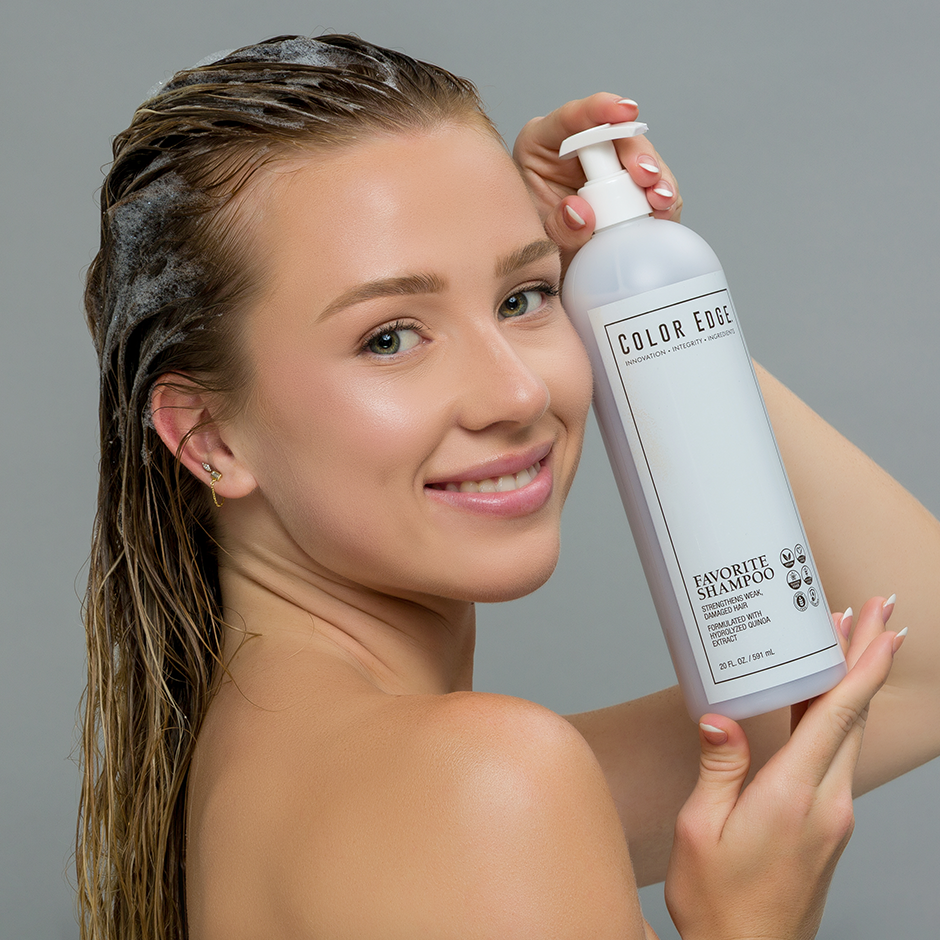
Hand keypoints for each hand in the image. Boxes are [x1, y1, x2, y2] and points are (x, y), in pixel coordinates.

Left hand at [512, 93, 681, 273]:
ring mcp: (609, 166)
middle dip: (637, 154)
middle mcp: (579, 149)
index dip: (599, 110)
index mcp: (542, 146)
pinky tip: (663, 211)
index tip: (626, 112)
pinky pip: (655, 185)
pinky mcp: (631, 186)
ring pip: (642, 159)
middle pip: (617, 137)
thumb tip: (581, 213)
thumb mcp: (539, 238)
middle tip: (645, 176)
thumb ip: (558, 228)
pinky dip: (663, 199)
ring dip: (657, 178)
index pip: (570, 119)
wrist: (554, 269)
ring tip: (660, 200)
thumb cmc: (537, 244)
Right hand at [665, 598, 902, 939]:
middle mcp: (827, 803)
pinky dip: (837, 718)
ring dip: (852, 685)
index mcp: (794, 795)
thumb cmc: (717, 901)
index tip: (881, 626)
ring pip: (850, 735)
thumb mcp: (699, 828)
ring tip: (847, 642)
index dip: (863, 665)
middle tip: (874, 611)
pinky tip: (820, 704)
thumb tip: (720, 713)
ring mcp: (833, 817)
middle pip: (855, 715)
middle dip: (867, 658)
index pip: (839, 715)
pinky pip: (837, 757)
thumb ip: (718, 766)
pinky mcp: (826, 827)